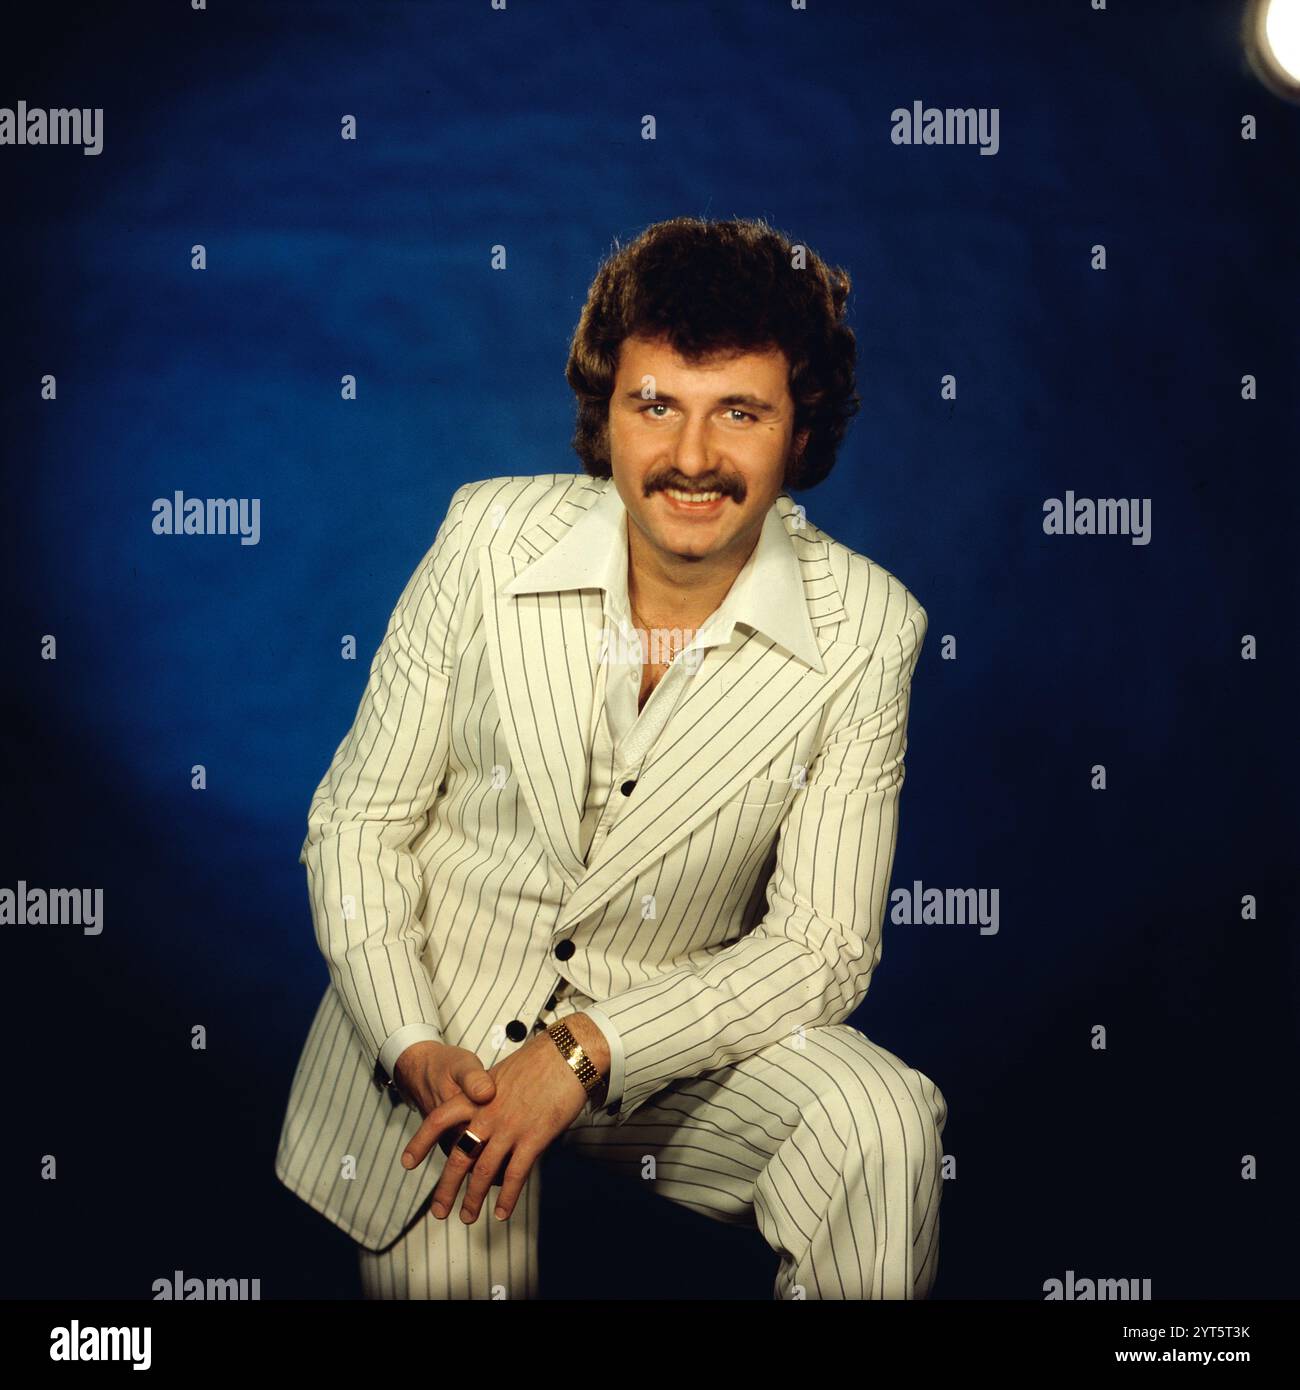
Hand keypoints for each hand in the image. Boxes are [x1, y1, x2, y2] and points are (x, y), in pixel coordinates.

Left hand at [402, 1027, 596, 1225]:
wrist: (568, 1052)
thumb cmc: (540, 1061)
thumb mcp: (504, 1075)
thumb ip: (489, 1095)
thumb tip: (484, 1108)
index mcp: (477, 1096)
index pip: (439, 1120)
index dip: (420, 1141)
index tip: (407, 1163)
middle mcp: (488, 1114)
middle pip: (458, 1156)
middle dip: (446, 1187)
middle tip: (439, 1210)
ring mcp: (510, 1127)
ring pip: (483, 1171)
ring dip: (473, 1199)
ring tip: (468, 1216)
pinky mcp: (533, 1137)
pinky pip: (515, 1174)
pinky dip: (507, 1198)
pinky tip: (501, 1213)